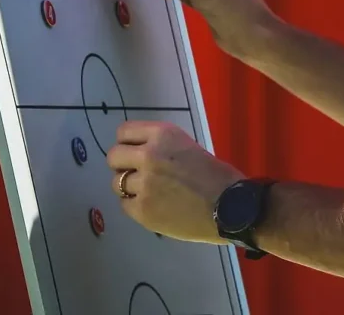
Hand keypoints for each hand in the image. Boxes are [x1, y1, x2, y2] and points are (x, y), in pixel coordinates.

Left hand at [107, 121, 242, 243]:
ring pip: (116, 182)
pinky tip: (152, 205)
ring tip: (148, 191)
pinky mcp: (142, 210)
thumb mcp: (186, 146)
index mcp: (163, 134)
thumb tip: (138, 154)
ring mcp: (143, 184)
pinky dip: (135, 204)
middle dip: (122, 164)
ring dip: (128, 186)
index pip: (124, 132)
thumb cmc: (215, 174)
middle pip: (113, 156)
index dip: (128, 143)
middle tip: (137, 172)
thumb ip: (161, 147)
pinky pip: (124, 204)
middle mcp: (148, 155)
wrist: (229, 207)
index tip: (135, 151)